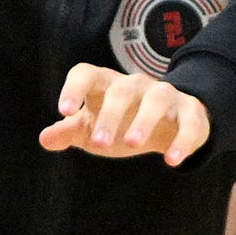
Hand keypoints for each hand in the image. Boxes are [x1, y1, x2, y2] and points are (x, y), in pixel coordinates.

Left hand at [40, 63, 213, 165]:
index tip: (64, 111)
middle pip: (121, 91)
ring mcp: (165, 95)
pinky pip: (189, 121)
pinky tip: (172, 160)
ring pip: (156, 99)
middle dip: (110, 115)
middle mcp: (135, 85)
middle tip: (99, 143)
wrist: (168, 122)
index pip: (86, 73)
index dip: (73, 88)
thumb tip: (45, 139)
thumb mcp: (91, 128)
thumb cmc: (119, 122)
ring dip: (144, 121)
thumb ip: (68, 131)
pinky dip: (182, 139)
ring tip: (132, 144)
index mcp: (105, 85)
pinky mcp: (190, 111)